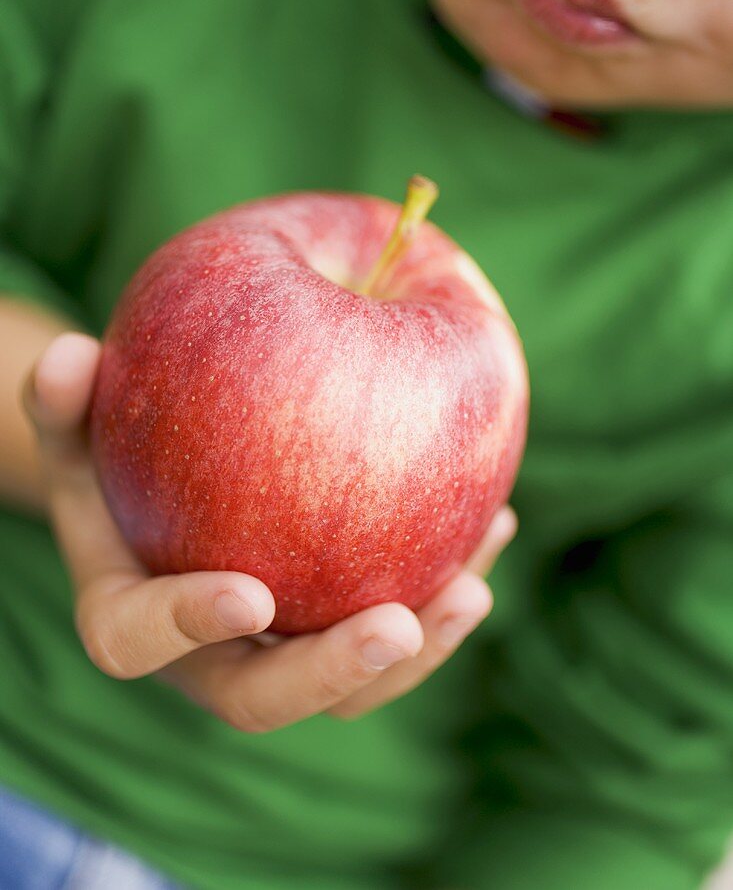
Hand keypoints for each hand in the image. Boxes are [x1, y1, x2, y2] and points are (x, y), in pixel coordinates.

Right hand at [25, 333, 515, 731]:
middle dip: (334, 673)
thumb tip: (68, 356)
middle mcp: (207, 655)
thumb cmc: (111, 455)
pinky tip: (494, 523)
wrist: (160, 491)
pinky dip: (445, 580)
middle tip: (396, 627)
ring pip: (349, 686)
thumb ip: (66, 400)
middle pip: (266, 697)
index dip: (190, 625)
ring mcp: (279, 650)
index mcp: (130, 615)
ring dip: (419, 646)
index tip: (248, 594)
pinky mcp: (336, 624)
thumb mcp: (77, 425)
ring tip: (473, 587)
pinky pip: (397, 623)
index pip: (141, 641)